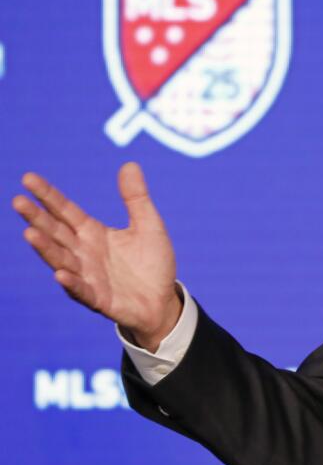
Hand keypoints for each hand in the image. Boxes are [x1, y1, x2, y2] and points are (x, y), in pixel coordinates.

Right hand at [13, 162, 179, 349]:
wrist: (163, 300)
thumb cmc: (152, 263)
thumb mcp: (149, 225)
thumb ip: (136, 198)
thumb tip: (129, 164)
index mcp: (93, 233)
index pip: (65, 211)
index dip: (48, 196)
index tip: (28, 178)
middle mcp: (83, 253)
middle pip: (56, 232)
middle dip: (37, 218)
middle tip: (17, 201)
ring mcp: (88, 276)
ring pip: (61, 260)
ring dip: (46, 249)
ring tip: (29, 234)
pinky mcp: (98, 299)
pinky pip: (82, 291)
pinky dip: (72, 283)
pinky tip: (61, 275)